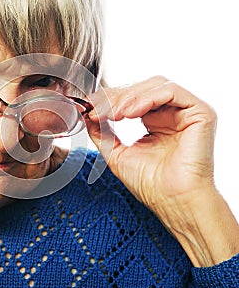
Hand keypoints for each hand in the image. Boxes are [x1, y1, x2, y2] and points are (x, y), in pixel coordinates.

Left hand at [86, 76, 238, 265]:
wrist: (173, 202)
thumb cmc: (151, 184)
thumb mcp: (117, 153)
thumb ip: (103, 133)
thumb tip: (87, 115)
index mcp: (156, 121)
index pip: (132, 98)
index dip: (110, 99)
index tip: (89, 107)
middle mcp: (172, 114)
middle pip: (142, 88)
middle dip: (116, 97)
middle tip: (97, 109)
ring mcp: (186, 112)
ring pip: (155, 85)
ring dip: (129, 97)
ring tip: (113, 113)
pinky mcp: (200, 112)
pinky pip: (171, 91)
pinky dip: (147, 97)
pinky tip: (130, 112)